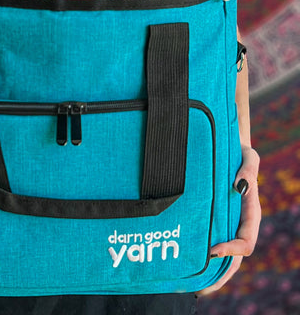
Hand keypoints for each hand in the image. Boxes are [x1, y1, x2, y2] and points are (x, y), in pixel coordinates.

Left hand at [197, 146, 260, 295]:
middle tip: (202, 289)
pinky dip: (204, 257)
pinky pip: (212, 242)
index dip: (231, 250)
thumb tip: (239, 185)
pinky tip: (189, 263)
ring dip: (212, 273)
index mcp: (250, 214)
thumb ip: (248, 169)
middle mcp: (239, 223)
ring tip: (193, 286)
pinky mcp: (215, 219)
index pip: (246, 242)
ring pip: (223, 255)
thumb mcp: (248, 157)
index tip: (212, 251)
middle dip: (221, 275)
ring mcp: (227, 223)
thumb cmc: (239, 154)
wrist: (230, 149)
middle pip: (235, 258)